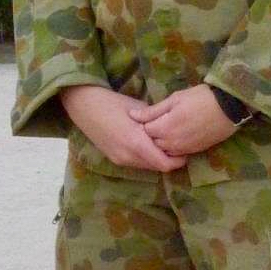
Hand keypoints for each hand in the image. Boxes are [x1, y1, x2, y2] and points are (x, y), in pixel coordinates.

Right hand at [60, 85, 183, 170]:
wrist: (85, 107)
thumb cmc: (114, 103)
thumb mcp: (140, 110)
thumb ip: (156, 123)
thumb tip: (173, 129)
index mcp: (136, 143)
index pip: (165, 164)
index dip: (178, 160)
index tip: (186, 149)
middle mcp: (128, 156)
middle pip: (157, 167)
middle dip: (169, 159)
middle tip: (178, 145)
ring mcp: (120, 159)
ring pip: (147, 166)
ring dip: (157, 158)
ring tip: (163, 143)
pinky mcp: (115, 159)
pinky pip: (137, 163)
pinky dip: (146, 157)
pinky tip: (149, 144)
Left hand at [128, 84, 238, 158]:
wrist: (229, 108)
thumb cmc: (201, 98)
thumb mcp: (175, 99)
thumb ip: (153, 110)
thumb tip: (132, 116)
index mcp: (165, 127)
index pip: (144, 130)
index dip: (145, 123)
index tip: (149, 115)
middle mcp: (172, 142)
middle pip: (153, 143)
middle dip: (152, 134)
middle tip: (158, 121)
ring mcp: (184, 149)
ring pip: (164, 150)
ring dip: (162, 141)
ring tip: (168, 128)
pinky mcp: (194, 151)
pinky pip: (177, 153)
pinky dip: (174, 146)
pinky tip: (179, 134)